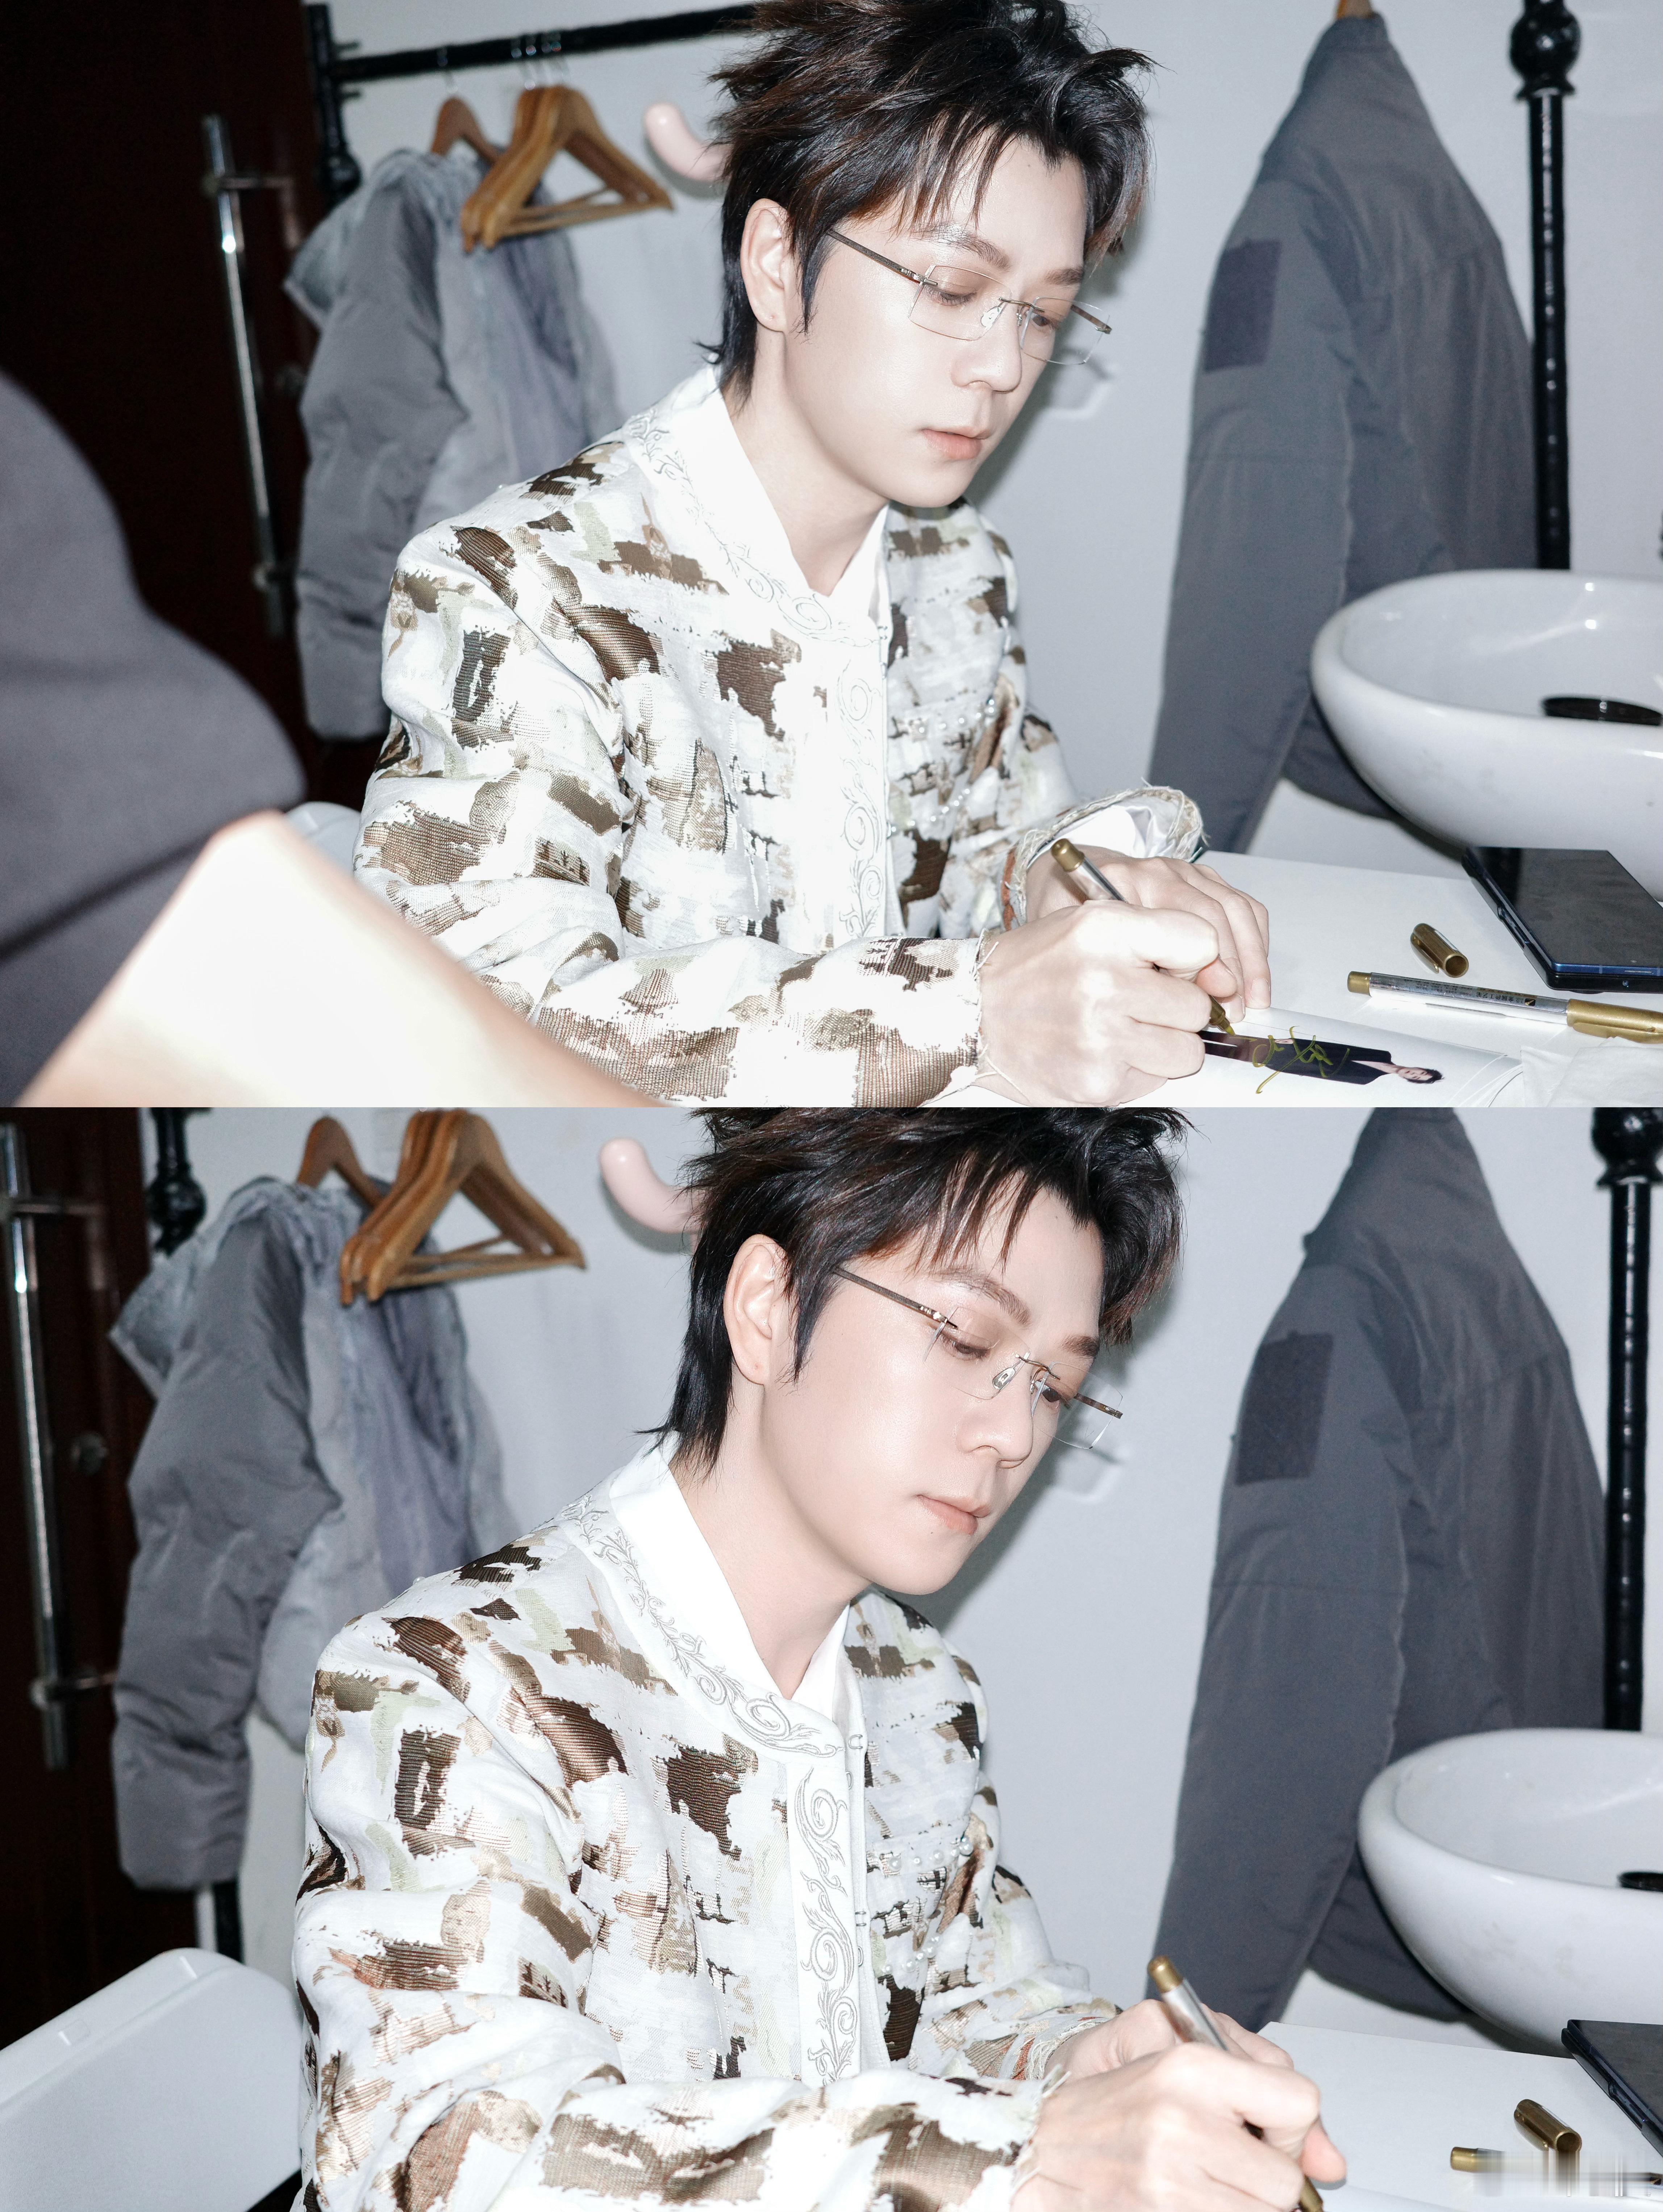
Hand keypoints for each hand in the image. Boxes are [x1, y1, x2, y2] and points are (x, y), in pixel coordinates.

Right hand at [979, 901, 1220, 1103]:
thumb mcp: (1090, 924)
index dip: (1192, 960)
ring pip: (1187, 1051)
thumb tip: (1224, 980)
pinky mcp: (1098, 1083)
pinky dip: (1136, 1071)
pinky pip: (1155, 1081)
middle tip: (1136, 1004)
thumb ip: (1158, 935)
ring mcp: (1101, 1037)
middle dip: (1175, 1009)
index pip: (1202, 941)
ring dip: (1164, 1045)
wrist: (970, 1018)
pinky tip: (1100, 1053)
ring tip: (1121, 1031)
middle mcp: (1103, 981)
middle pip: (1197, 1006)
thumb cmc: (1036, 969)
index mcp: (1104, 929)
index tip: (1169, 968)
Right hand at [1020, 2041, 1344, 2211]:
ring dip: (1241, 2204)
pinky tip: (1191, 2200)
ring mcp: (1169, 2179)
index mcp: (1190, 2067)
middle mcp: (1181, 2121)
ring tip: (1203, 2182)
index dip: (1291, 2127)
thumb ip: (1263, 2089)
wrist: (1036, 2146)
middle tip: (1228, 2165)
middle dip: (1265, 2179)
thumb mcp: (1180, 2061)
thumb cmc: (1109, 2101)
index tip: (1266, 2131)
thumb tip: (1332, 2164)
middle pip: (1284, 2180)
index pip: (1299, 2102)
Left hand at [1025, 850, 1271, 1021]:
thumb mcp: (1068, 942)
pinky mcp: (1205, 879)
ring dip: (1252, 960)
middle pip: (1213, 916)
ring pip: (1236, 911)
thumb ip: (1112, 965)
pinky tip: (1254, 979)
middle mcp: (1159, 871)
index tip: (1205, 1005)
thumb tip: (1172, 998)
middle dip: (1232, 969)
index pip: (1176, 922)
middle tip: (1233, 1011)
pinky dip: (1256, 943)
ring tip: (1253, 1001)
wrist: (1068, 876)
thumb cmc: (1068, 917)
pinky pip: (1244, 907)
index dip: (1198, 966)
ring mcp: (1186, 872)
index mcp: (1121, 883)